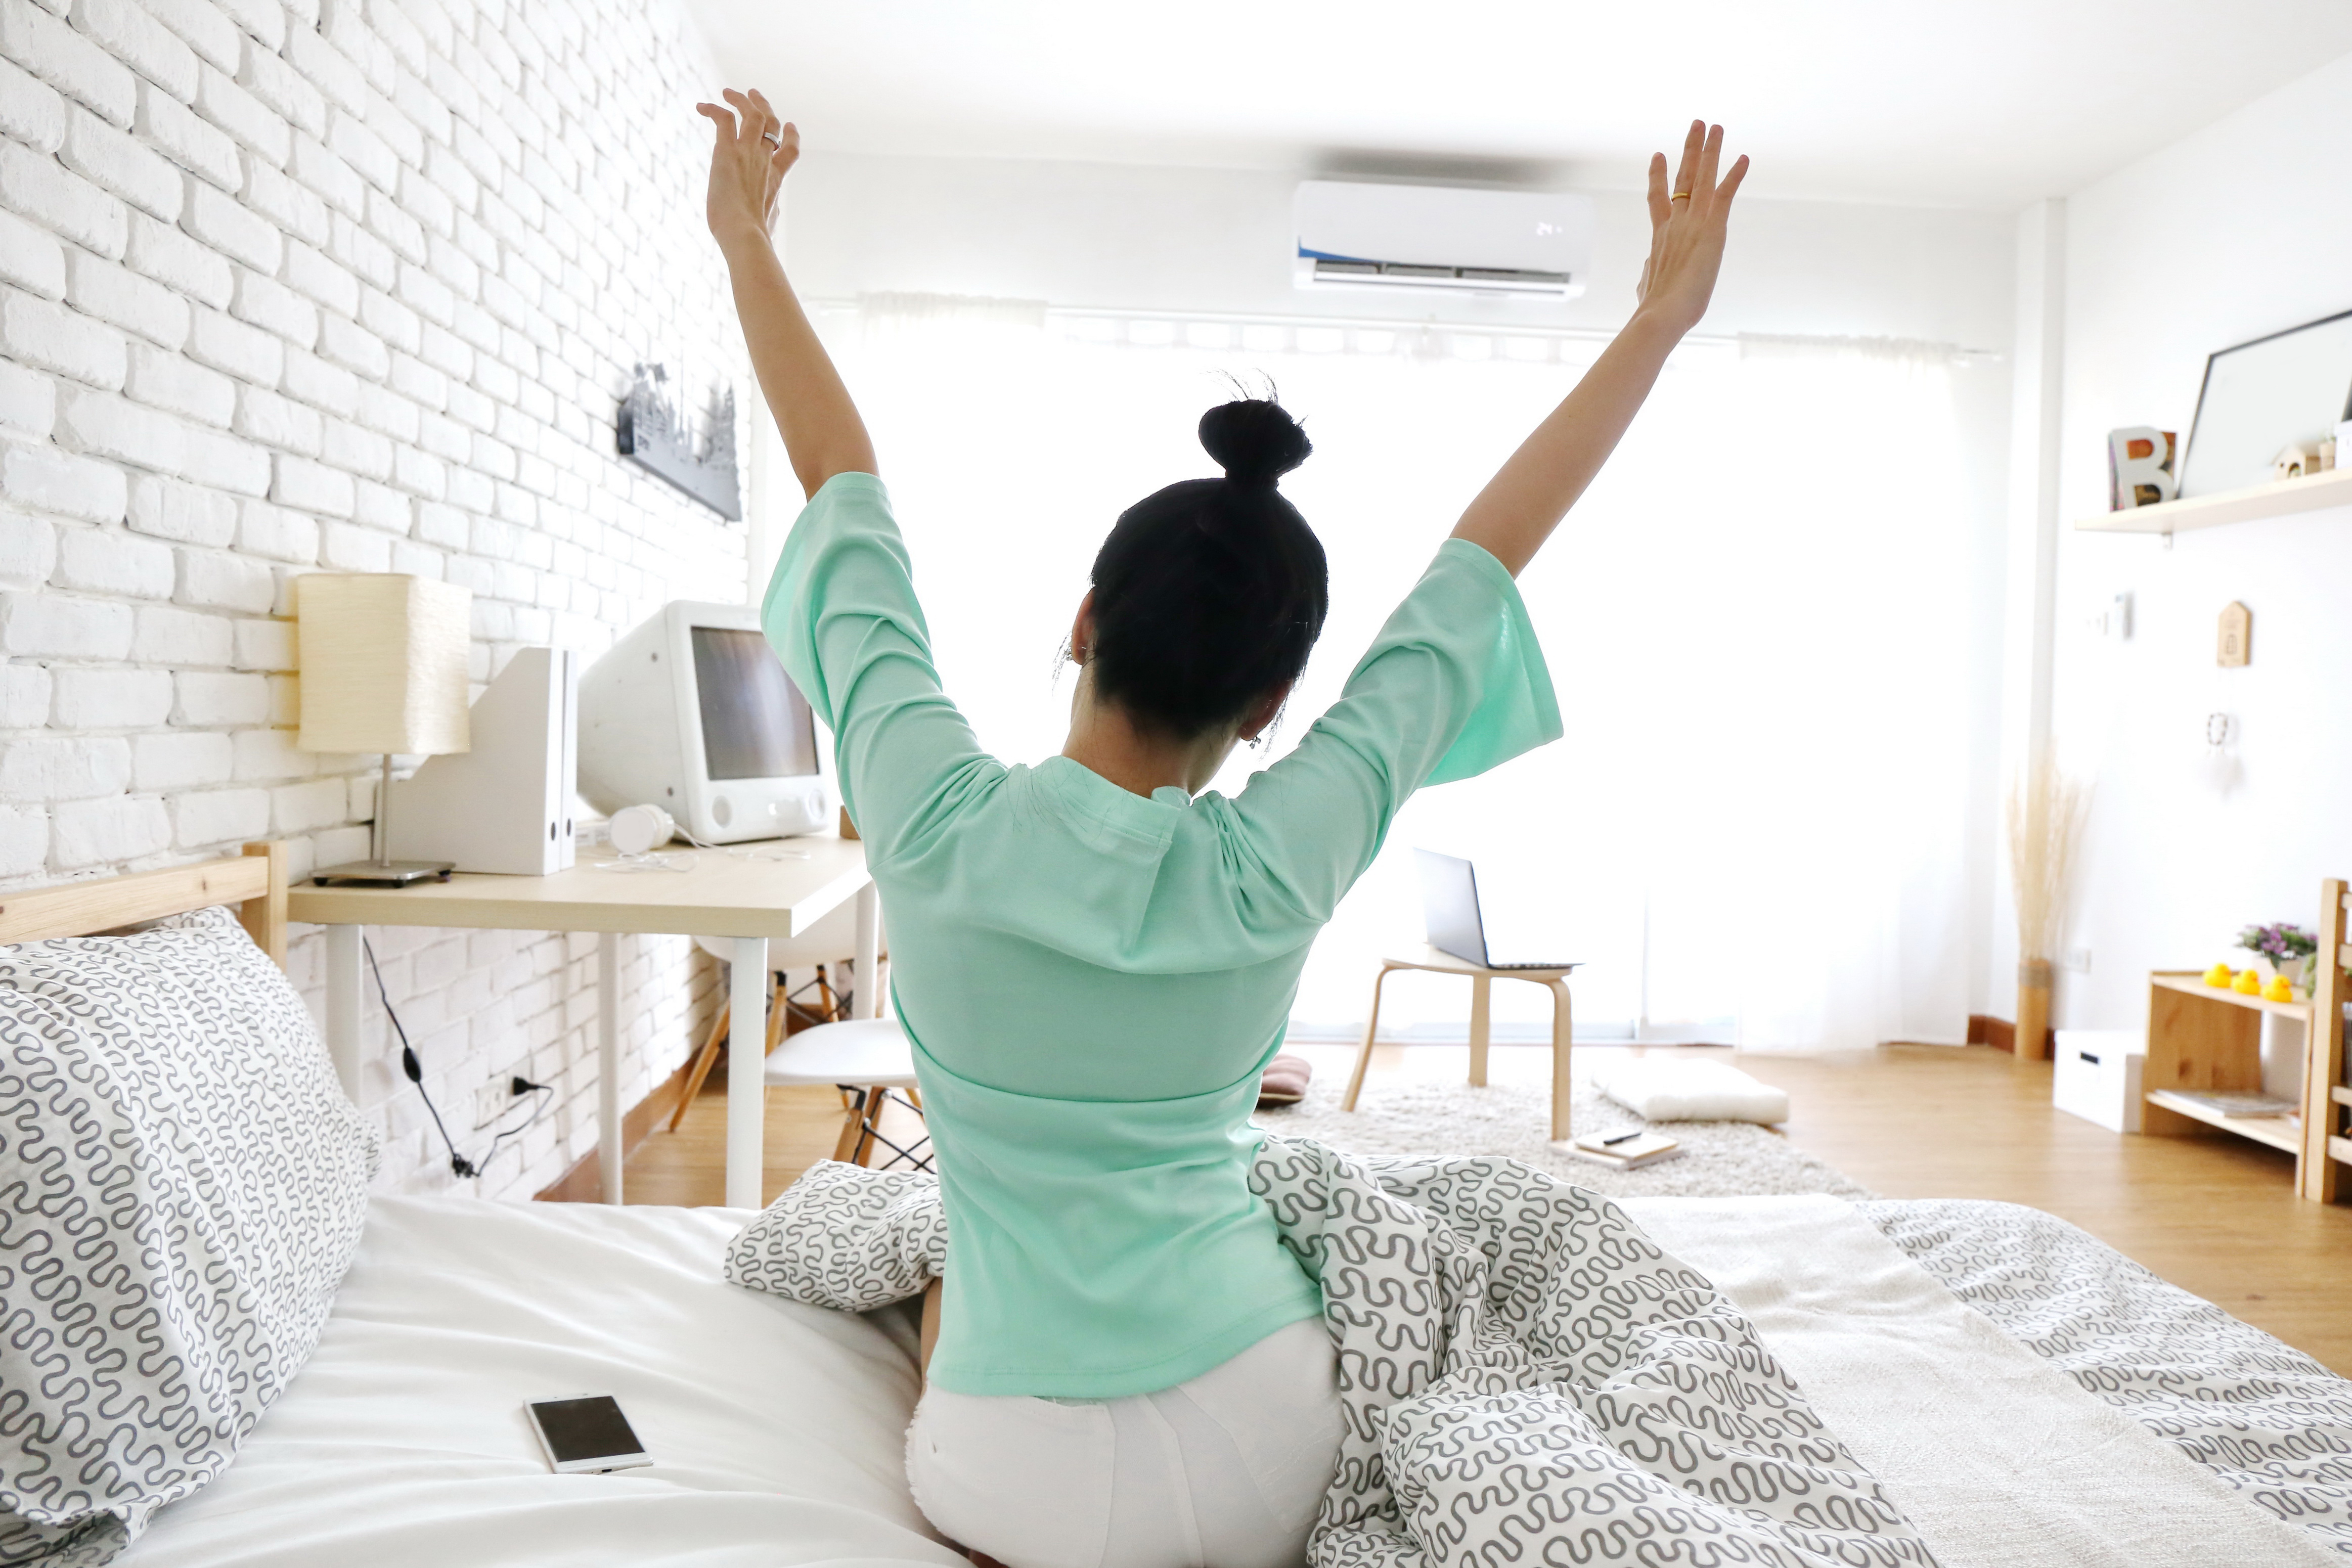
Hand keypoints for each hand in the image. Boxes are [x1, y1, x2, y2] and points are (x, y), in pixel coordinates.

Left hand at [695, 88, 797, 253]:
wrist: (745, 234)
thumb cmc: (754, 237)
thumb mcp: (768, 223)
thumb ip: (769, 211)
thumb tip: (769, 218)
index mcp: (777, 178)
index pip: (791, 150)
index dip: (791, 135)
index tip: (789, 125)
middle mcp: (766, 160)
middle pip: (772, 123)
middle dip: (764, 106)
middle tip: (753, 94)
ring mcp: (749, 153)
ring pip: (752, 114)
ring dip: (741, 99)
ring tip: (728, 92)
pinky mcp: (728, 151)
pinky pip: (724, 119)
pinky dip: (713, 108)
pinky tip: (701, 107)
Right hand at [1635, 121, 1747, 335]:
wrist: (1662, 312)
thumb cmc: (1654, 309)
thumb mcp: (1646, 286)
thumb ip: (1647, 274)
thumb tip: (1644, 275)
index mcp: (1660, 236)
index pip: (1658, 199)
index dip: (1658, 176)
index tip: (1659, 155)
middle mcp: (1675, 222)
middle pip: (1682, 177)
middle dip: (1690, 149)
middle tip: (1696, 125)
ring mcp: (1692, 222)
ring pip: (1701, 177)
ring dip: (1710, 150)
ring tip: (1715, 126)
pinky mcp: (1712, 228)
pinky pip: (1724, 194)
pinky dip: (1735, 175)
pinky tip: (1744, 158)